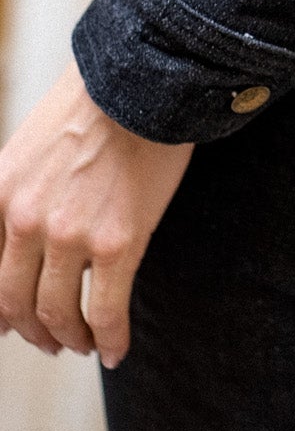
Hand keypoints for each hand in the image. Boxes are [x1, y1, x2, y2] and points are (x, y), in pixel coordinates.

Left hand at [0, 61, 191, 366]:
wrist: (144, 80)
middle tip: (51, 341)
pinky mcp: (116, 242)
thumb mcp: (27, 147)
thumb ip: (14, 196)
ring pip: (57, 314)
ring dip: (69, 339)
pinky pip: (106, 310)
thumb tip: (15, 244)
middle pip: (15, 303)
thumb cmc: (94, 105)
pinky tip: (114, 350)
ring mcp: (69, 235)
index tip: (9, 328)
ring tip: (83, 345)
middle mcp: (24, 220)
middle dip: (32, 331)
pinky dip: (109, 339)